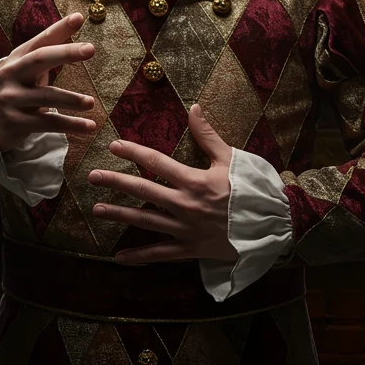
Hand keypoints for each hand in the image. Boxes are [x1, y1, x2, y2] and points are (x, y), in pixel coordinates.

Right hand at [0, 12, 98, 153]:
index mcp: (16, 59)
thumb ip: (46, 54)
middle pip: (39, 59)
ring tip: (91, 102)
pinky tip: (90, 125)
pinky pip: (48, 123)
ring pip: (46, 96)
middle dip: (66, 53)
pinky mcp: (15, 122)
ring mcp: (10, 99)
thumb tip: (76, 32)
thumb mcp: (25, 71)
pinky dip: (71, 125)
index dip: (59, 29)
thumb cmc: (15, 91)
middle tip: (90, 48)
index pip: (40, 40)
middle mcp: (10, 75)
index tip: (79, 17)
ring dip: (71, 100)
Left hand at [88, 104, 236, 264]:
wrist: (272, 225)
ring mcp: (186, 229)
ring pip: (146, 221)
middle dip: (115, 182)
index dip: (133, 153)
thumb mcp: (231, 158)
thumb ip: (207, 135)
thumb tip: (193, 108)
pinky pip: (161, 254)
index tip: (113, 146)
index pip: (156, 163)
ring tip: (97, 209)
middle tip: (92, 177)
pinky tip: (119, 257)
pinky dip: (140, 257)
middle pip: (143, 191)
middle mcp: (186, 204)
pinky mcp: (191, 249)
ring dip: (119, 215)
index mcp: (195, 180)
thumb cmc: (252, 189)